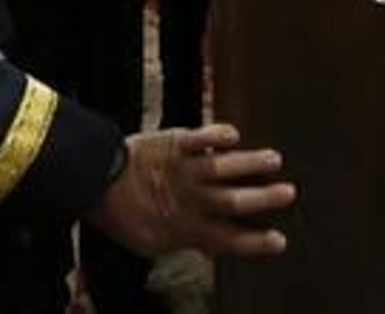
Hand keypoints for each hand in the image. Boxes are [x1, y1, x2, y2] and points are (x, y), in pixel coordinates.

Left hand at [87, 125, 294, 258]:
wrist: (95, 182)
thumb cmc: (124, 214)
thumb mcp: (153, 241)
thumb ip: (185, 240)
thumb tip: (210, 248)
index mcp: (186, 228)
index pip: (228, 238)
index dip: (255, 241)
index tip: (279, 240)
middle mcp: (190, 199)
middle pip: (233, 200)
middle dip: (263, 198)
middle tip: (288, 193)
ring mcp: (184, 170)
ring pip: (224, 168)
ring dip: (251, 164)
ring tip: (275, 159)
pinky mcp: (175, 143)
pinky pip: (201, 138)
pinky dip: (218, 136)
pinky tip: (234, 135)